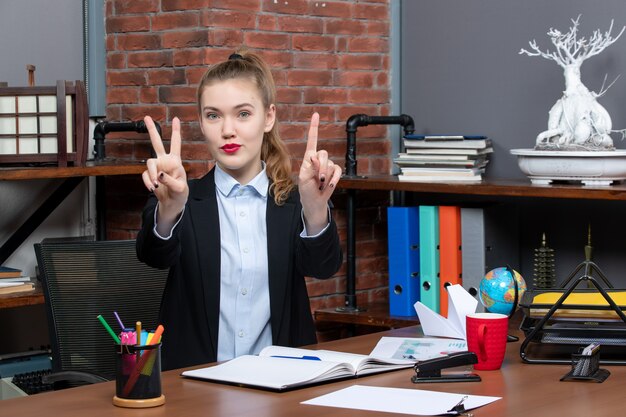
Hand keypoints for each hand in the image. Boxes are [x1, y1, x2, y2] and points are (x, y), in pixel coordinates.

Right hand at [141, 116, 188, 220]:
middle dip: (152, 130)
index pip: (176, 144)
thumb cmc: (180, 194)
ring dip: (151, 174)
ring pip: (149, 162)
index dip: (176, 131)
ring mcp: (157, 168)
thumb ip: (169, 180)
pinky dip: (148, 182)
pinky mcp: (150, 175)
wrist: (172, 203)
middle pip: (157, 143)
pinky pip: (145, 175)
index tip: (175, 119)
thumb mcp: (180, 188)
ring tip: (155, 185)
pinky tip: (153, 188)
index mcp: (176, 161)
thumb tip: (158, 174)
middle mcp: (165, 161)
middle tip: (146, 117)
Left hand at [298, 113, 341, 233]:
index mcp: (308, 158)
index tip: (316, 115)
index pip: (312, 140)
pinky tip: (329, 185)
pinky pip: (338, 171)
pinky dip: (334, 179)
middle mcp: (319, 159)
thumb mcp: (303, 179)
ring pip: (331, 164)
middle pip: (324, 154)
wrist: (314, 202)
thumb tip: (314, 156)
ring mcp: (328, 166)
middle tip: (317, 180)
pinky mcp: (335, 173)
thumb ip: (309, 167)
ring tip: (320, 185)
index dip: (314, 127)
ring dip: (326, 177)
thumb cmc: (305, 190)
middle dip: (321, 168)